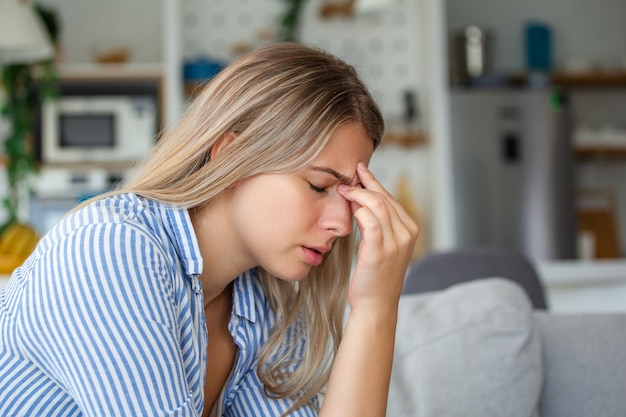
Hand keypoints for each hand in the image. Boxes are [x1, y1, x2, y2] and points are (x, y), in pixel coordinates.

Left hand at [338, 163, 418, 314]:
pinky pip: (369, 221)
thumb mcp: (382, 244)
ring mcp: (396, 243)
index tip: (360, 170)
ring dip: (358, 194)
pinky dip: (358, 210)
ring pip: (378, 205)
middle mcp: (407, 234)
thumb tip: (360, 198)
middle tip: (347, 178)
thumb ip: (377, 222)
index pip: (391, 198)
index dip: (374, 182)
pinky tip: (348, 208)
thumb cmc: (375, 275)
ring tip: (344, 191)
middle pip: (384, 198)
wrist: (376, 304)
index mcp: (410, 230)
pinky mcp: (380, 251)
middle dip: (365, 184)